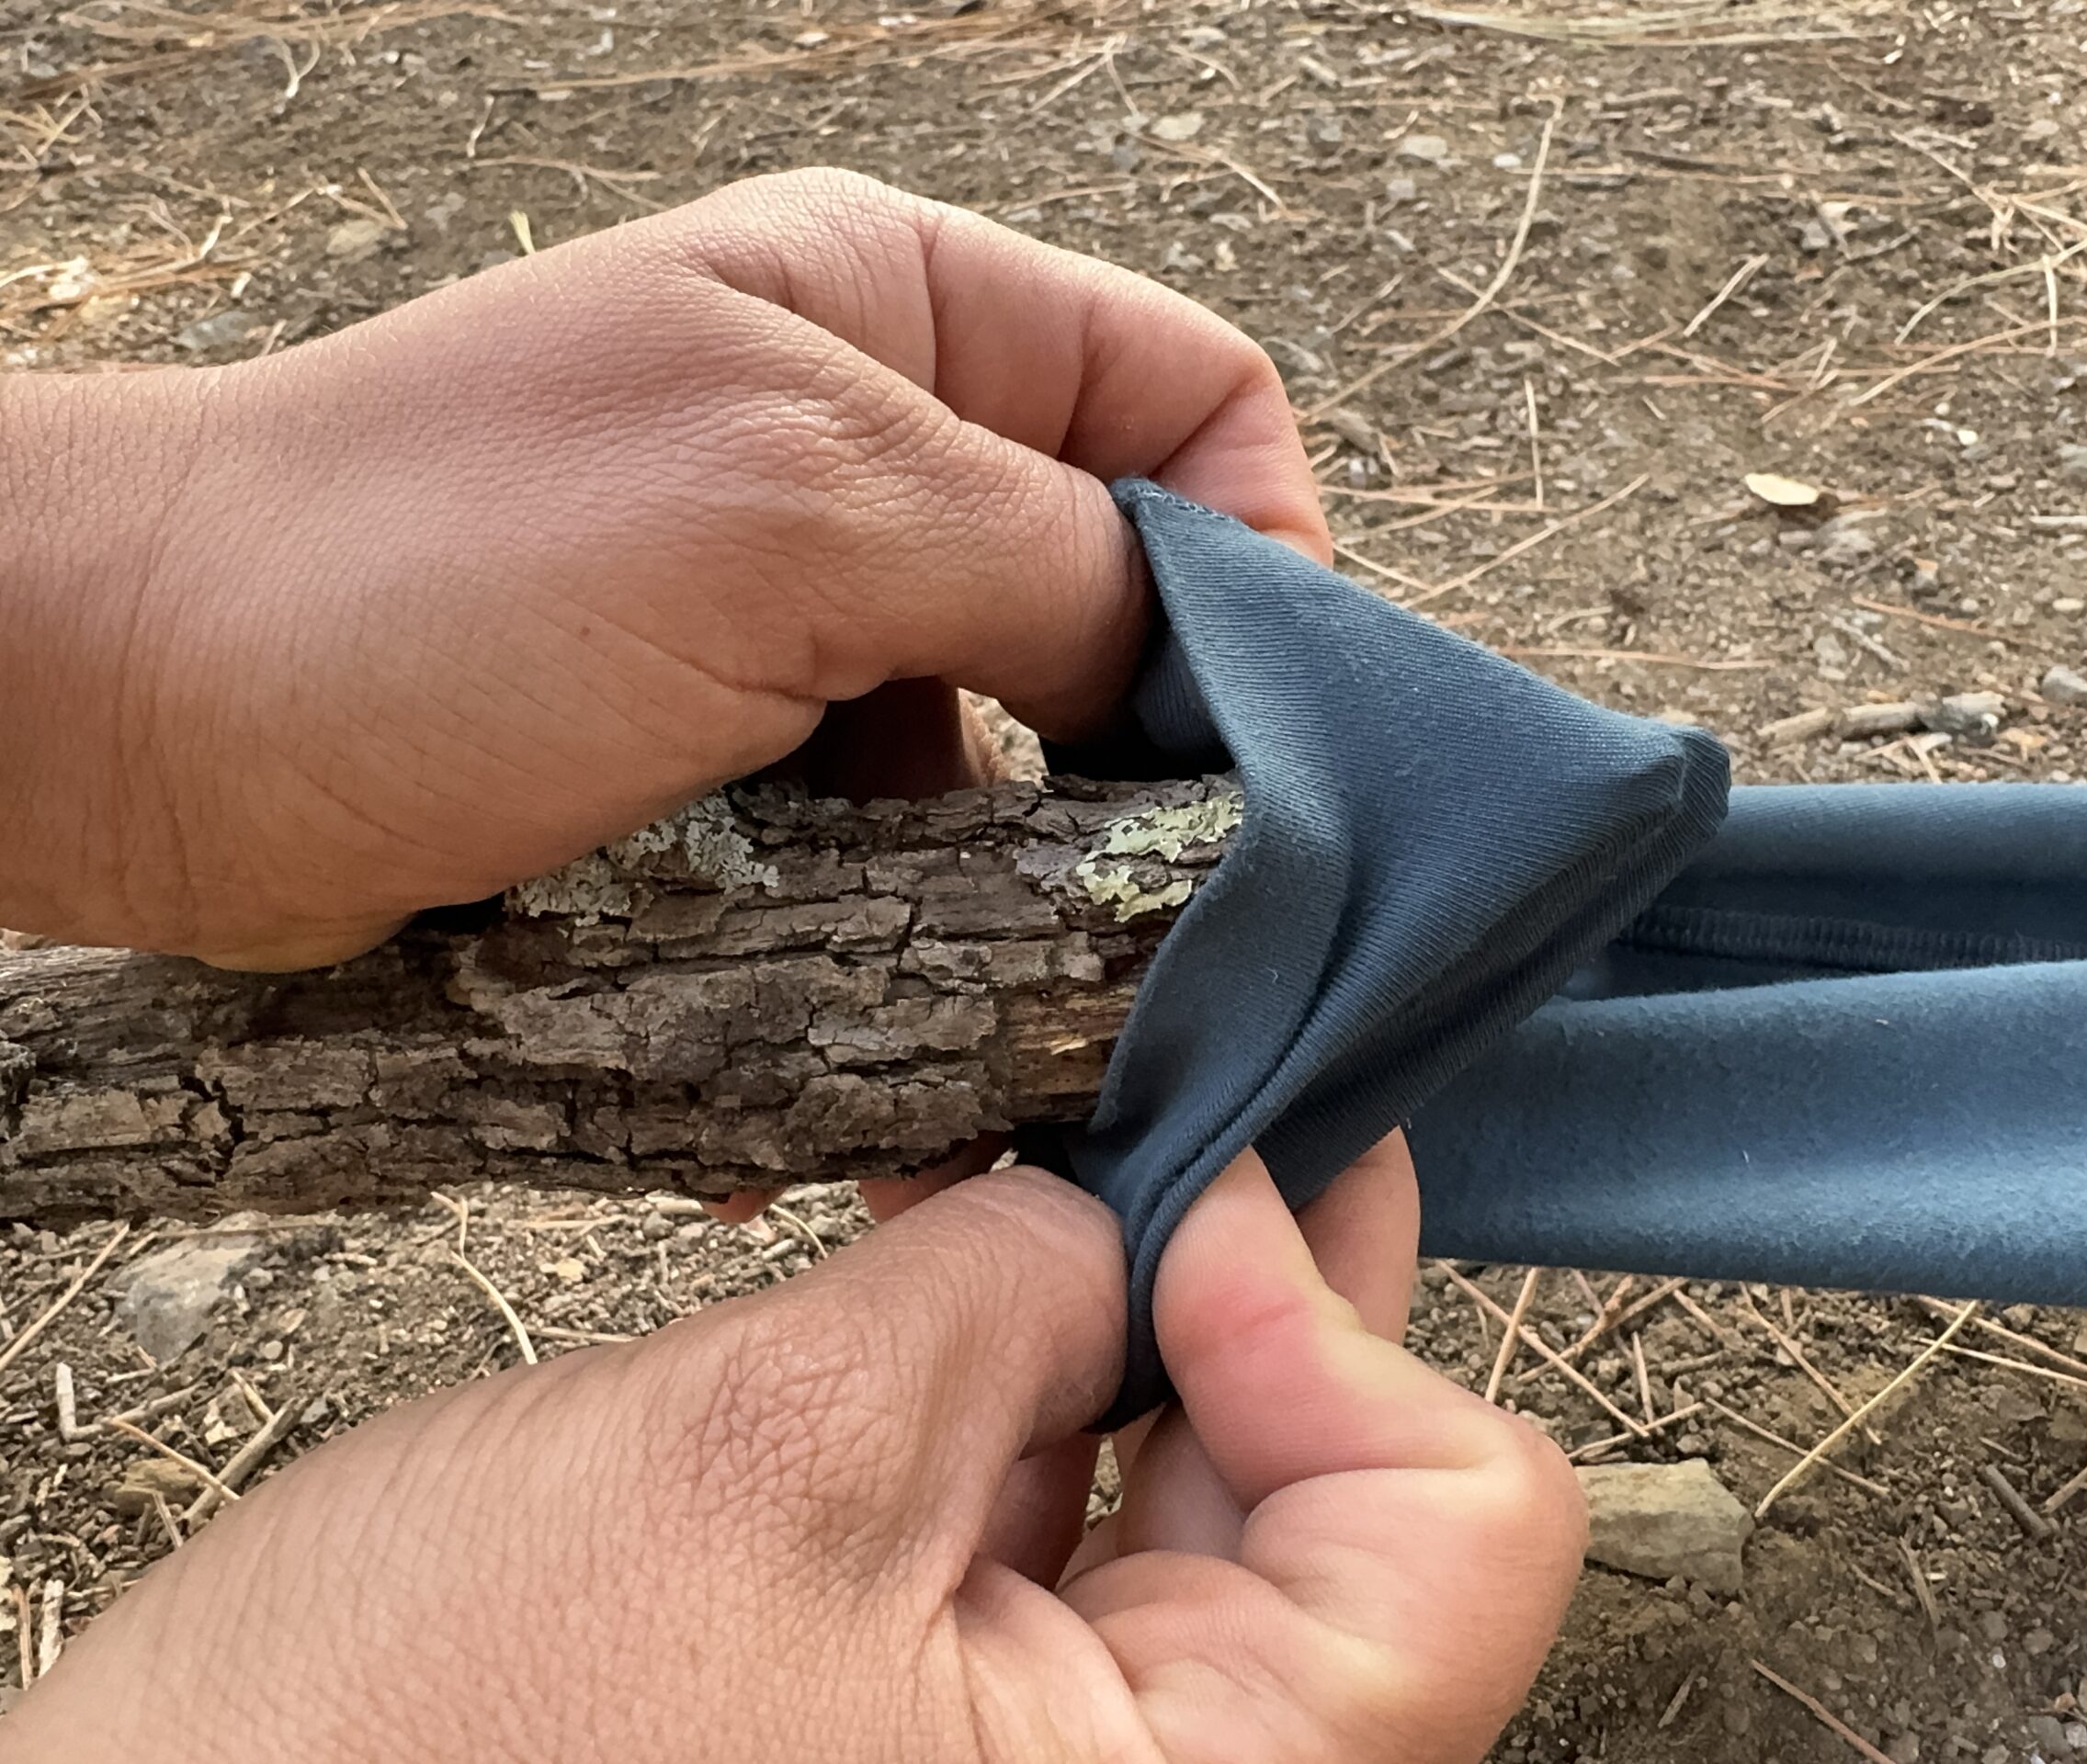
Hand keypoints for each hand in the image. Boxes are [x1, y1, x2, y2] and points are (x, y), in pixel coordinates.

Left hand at [0, 169, 1326, 966]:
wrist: (138, 720)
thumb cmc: (426, 568)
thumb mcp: (788, 511)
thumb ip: (1044, 563)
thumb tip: (1217, 683)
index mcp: (905, 314)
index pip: (1200, 407)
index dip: (1267, 567)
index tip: (1259, 749)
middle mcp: (871, 451)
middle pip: (1123, 603)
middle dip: (1147, 771)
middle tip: (1148, 933)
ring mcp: (800, 612)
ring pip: (1014, 758)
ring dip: (1015, 905)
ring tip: (991, 1042)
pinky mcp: (735, 759)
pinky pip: (889, 854)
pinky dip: (892, 956)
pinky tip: (852, 1070)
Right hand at [6, 1138, 1582, 1763]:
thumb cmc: (431, 1742)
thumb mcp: (766, 1455)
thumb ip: (1002, 1296)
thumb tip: (1135, 1204)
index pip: (1453, 1541)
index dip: (1345, 1331)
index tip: (1207, 1192)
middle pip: (1337, 1502)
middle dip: (1258, 1277)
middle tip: (1201, 1081)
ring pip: (1192, 1496)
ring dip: (1136, 1307)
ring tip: (1054, 1149)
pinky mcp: (930, 1717)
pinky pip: (1056, 1521)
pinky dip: (1032, 1369)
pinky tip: (956, 1246)